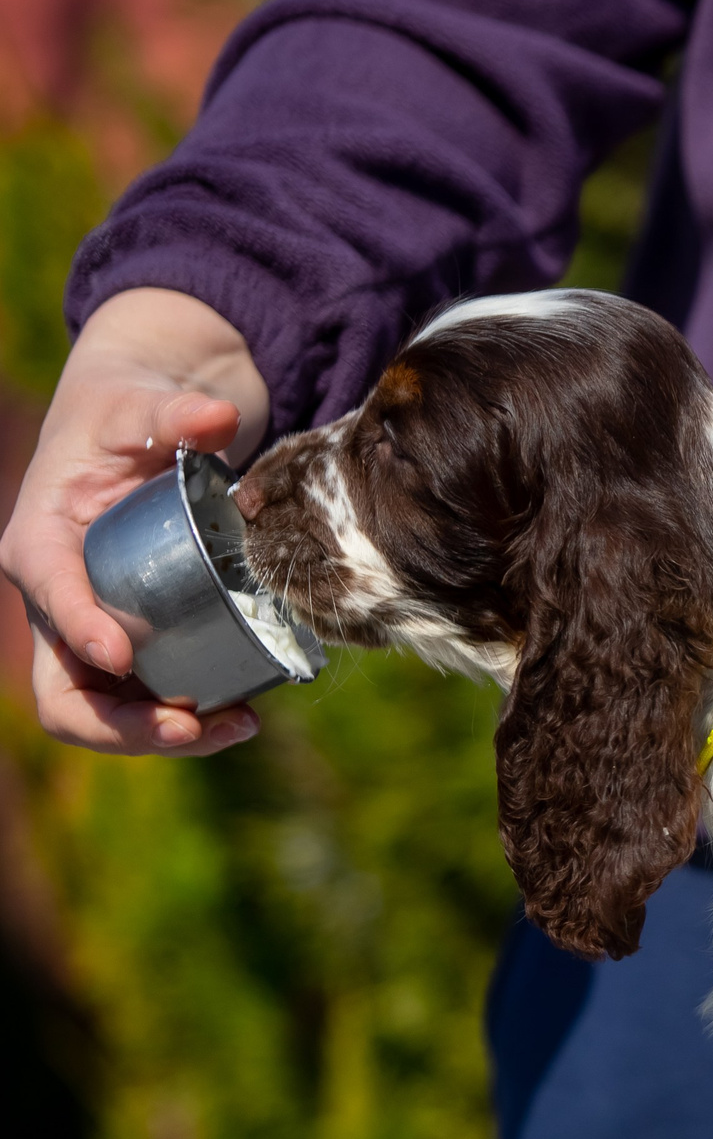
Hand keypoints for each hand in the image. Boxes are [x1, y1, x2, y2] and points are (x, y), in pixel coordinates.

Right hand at [2, 287, 274, 754]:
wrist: (147, 429)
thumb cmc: (132, 414)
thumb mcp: (145, 402)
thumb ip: (176, 410)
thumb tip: (217, 419)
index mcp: (41, 542)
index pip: (48, 593)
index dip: (80, 627)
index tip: (122, 654)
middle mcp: (60, 601)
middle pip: (64, 691)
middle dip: (121, 723)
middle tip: (192, 726)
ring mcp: (96, 631)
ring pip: (107, 712)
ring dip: (163, 736)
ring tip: (238, 725)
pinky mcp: (139, 643)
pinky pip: (150, 699)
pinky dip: (192, 718)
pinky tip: (245, 714)